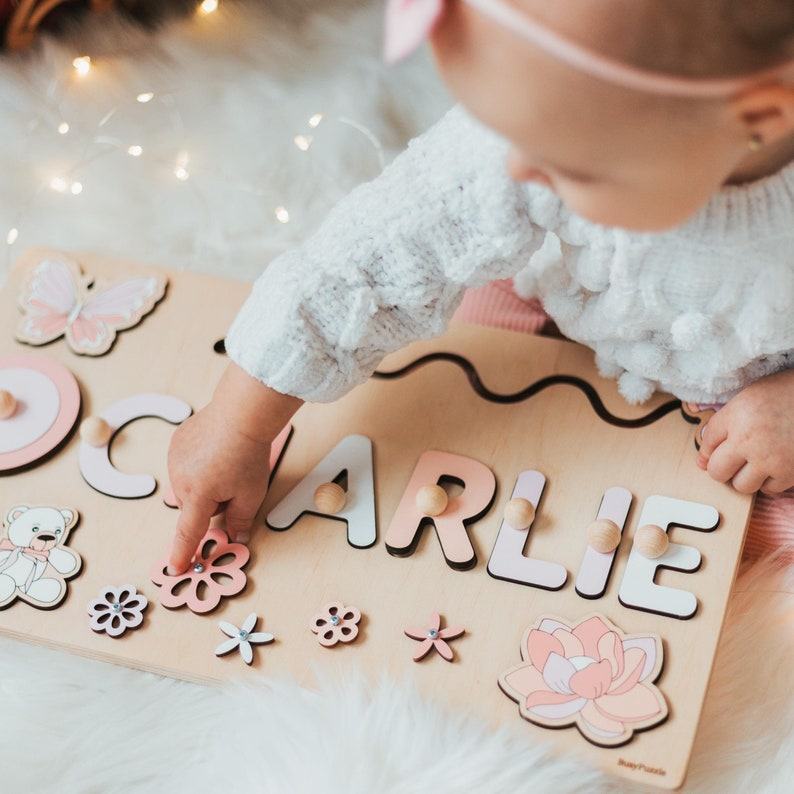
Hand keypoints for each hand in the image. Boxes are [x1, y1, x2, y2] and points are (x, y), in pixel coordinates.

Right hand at [167, 362, 301, 573]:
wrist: (241, 413)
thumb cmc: (248, 453)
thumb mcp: (251, 494)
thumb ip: (241, 520)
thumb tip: (236, 537)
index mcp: (198, 496)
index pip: (188, 533)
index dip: (182, 553)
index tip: (175, 567)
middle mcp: (180, 479)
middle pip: (193, 506)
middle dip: (209, 504)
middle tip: (233, 485)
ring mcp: (175, 459)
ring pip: (187, 485)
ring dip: (203, 483)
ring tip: (225, 464)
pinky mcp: (176, 443)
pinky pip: (184, 464)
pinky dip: (198, 463)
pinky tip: (215, 451)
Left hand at [697, 369, 793, 494]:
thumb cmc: (788, 392)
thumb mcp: (751, 395)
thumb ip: (726, 419)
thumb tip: (704, 444)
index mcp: (737, 415)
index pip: (707, 441)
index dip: (708, 448)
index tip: (715, 450)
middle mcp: (748, 440)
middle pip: (717, 471)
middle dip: (721, 468)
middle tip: (732, 461)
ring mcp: (770, 459)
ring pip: (741, 485)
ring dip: (745, 477)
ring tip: (755, 463)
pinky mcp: (790, 472)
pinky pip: (769, 489)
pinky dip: (769, 481)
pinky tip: (775, 465)